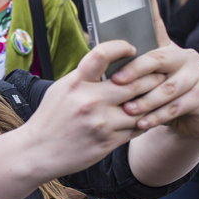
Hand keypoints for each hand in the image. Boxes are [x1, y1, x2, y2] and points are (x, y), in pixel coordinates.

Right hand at [24, 40, 166, 177]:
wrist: (38, 152)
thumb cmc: (50, 118)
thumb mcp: (60, 90)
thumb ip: (84, 77)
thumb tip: (110, 63)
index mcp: (75, 83)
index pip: (102, 54)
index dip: (122, 47)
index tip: (132, 49)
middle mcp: (89, 100)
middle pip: (134, 82)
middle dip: (151, 77)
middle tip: (160, 74)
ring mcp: (100, 122)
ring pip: (141, 108)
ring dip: (152, 102)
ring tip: (158, 97)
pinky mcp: (108, 141)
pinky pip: (137, 128)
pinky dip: (145, 122)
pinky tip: (146, 117)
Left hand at [110, 43, 198, 138]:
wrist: (188, 116)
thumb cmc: (159, 92)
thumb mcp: (147, 78)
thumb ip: (131, 64)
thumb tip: (98, 54)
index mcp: (170, 49)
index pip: (150, 51)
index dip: (133, 63)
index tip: (114, 76)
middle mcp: (188, 58)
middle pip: (160, 63)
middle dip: (137, 77)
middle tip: (116, 87)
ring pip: (168, 89)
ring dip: (146, 101)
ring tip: (127, 110)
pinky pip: (177, 107)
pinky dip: (157, 116)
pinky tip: (141, 124)